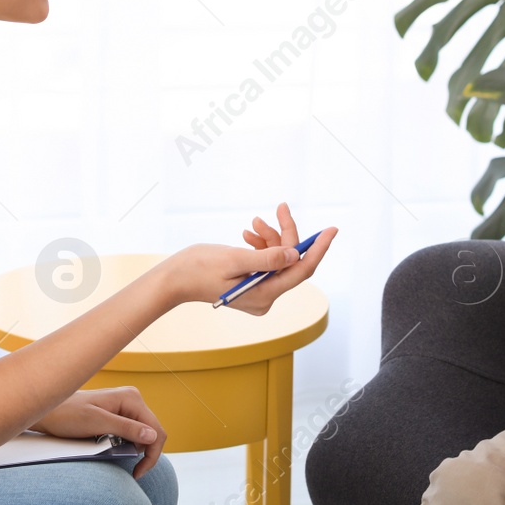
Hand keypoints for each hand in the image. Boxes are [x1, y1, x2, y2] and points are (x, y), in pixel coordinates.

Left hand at [29, 387, 167, 478]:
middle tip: (133, 471)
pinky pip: (133, 432)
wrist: (49, 412)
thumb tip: (152, 436)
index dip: (152, 454)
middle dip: (145, 453)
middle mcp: (132, 400)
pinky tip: (115, 449)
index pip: (156, 429)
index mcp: (131, 398)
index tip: (139, 472)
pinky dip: (128, 445)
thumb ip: (126, 429)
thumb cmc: (68, 415)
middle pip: (152, 432)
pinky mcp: (119, 414)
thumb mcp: (97, 424)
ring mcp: (126, 406)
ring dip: (135, 449)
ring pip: (143, 434)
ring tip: (118, 456)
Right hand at [162, 203, 336, 314]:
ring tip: (254, 222)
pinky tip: (248, 233)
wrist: (173, 278)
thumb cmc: (197, 268)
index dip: (318, 249)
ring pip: (279, 259)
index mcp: (264, 294)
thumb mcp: (233, 259)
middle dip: (287, 234)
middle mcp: (265, 297)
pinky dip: (261, 245)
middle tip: (281, 208)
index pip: (301, 271)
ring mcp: (258, 291)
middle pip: (290, 262)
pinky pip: (267, 262)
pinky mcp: (251, 284)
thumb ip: (266, 258)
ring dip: (270, 237)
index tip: (331, 229)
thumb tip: (295, 255)